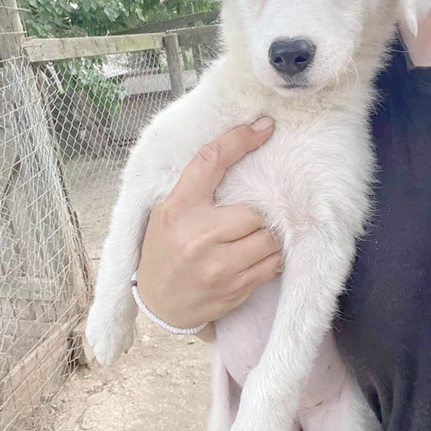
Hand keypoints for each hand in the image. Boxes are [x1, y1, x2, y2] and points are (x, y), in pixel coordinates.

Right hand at [137, 117, 281, 338]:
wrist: (159, 303)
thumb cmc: (164, 248)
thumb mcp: (169, 210)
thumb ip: (196, 187)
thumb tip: (237, 150)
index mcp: (178, 209)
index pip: (211, 161)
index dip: (239, 140)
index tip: (263, 127)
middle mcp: (198, 236)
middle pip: (255, 211)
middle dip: (256, 215)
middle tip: (245, 219)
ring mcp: (218, 268)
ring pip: (270, 240)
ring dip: (266, 237)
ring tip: (251, 239)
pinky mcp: (235, 290)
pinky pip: (271, 266)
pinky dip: (269, 258)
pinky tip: (252, 257)